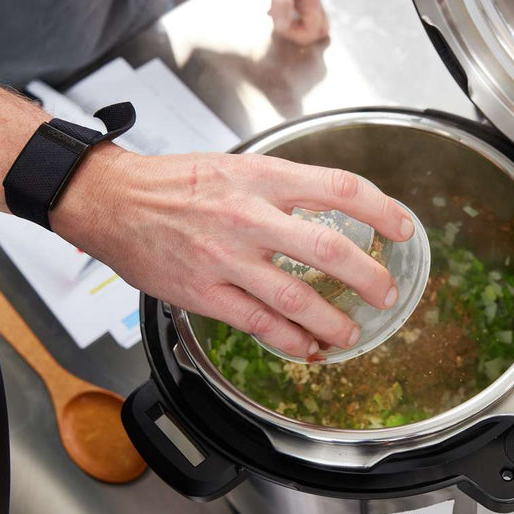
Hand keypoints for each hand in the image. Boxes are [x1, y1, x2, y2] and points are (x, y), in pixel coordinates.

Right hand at [53, 145, 413, 358]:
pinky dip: (291, 341)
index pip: (339, 188)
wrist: (110, 200)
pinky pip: (259, 324)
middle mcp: (249, 216)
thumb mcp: (236, 166)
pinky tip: (307, 348)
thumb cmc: (174, 183)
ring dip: (334, 322)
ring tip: (351, 333)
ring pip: (297, 298)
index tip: (403, 227)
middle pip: (329, 249)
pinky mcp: (204, 293)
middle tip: (387, 293)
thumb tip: (332, 206)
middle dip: (369, 277)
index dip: (382, 209)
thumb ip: (283, 187)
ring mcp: (227, 259)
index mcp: (262, 178)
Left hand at [247, 0, 328, 44]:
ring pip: (310, 22)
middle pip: (318, 29)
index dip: (295, 34)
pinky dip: (287, 18)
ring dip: (292, 26)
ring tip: (272, 15)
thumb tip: (283, 28)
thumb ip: (281, 2)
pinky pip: (300, 14)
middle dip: (298, 33)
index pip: (314, 30)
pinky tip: (271, 9)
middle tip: (276, 22)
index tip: (275, 23)